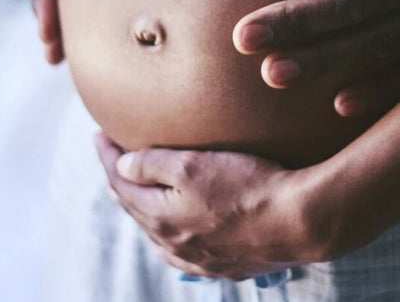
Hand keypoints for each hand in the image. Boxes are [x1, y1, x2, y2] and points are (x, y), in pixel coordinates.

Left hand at [95, 133, 335, 278]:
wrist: (302, 222)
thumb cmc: (249, 187)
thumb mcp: (193, 165)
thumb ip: (151, 164)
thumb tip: (121, 165)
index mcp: (161, 219)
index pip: (120, 184)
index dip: (106, 156)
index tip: (98, 133)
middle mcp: (175, 245)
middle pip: (135, 210)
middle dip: (120, 182)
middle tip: (111, 158)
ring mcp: (201, 260)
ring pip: (158, 235)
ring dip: (143, 211)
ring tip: (137, 194)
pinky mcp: (228, 266)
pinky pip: (186, 255)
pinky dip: (171, 239)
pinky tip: (177, 236)